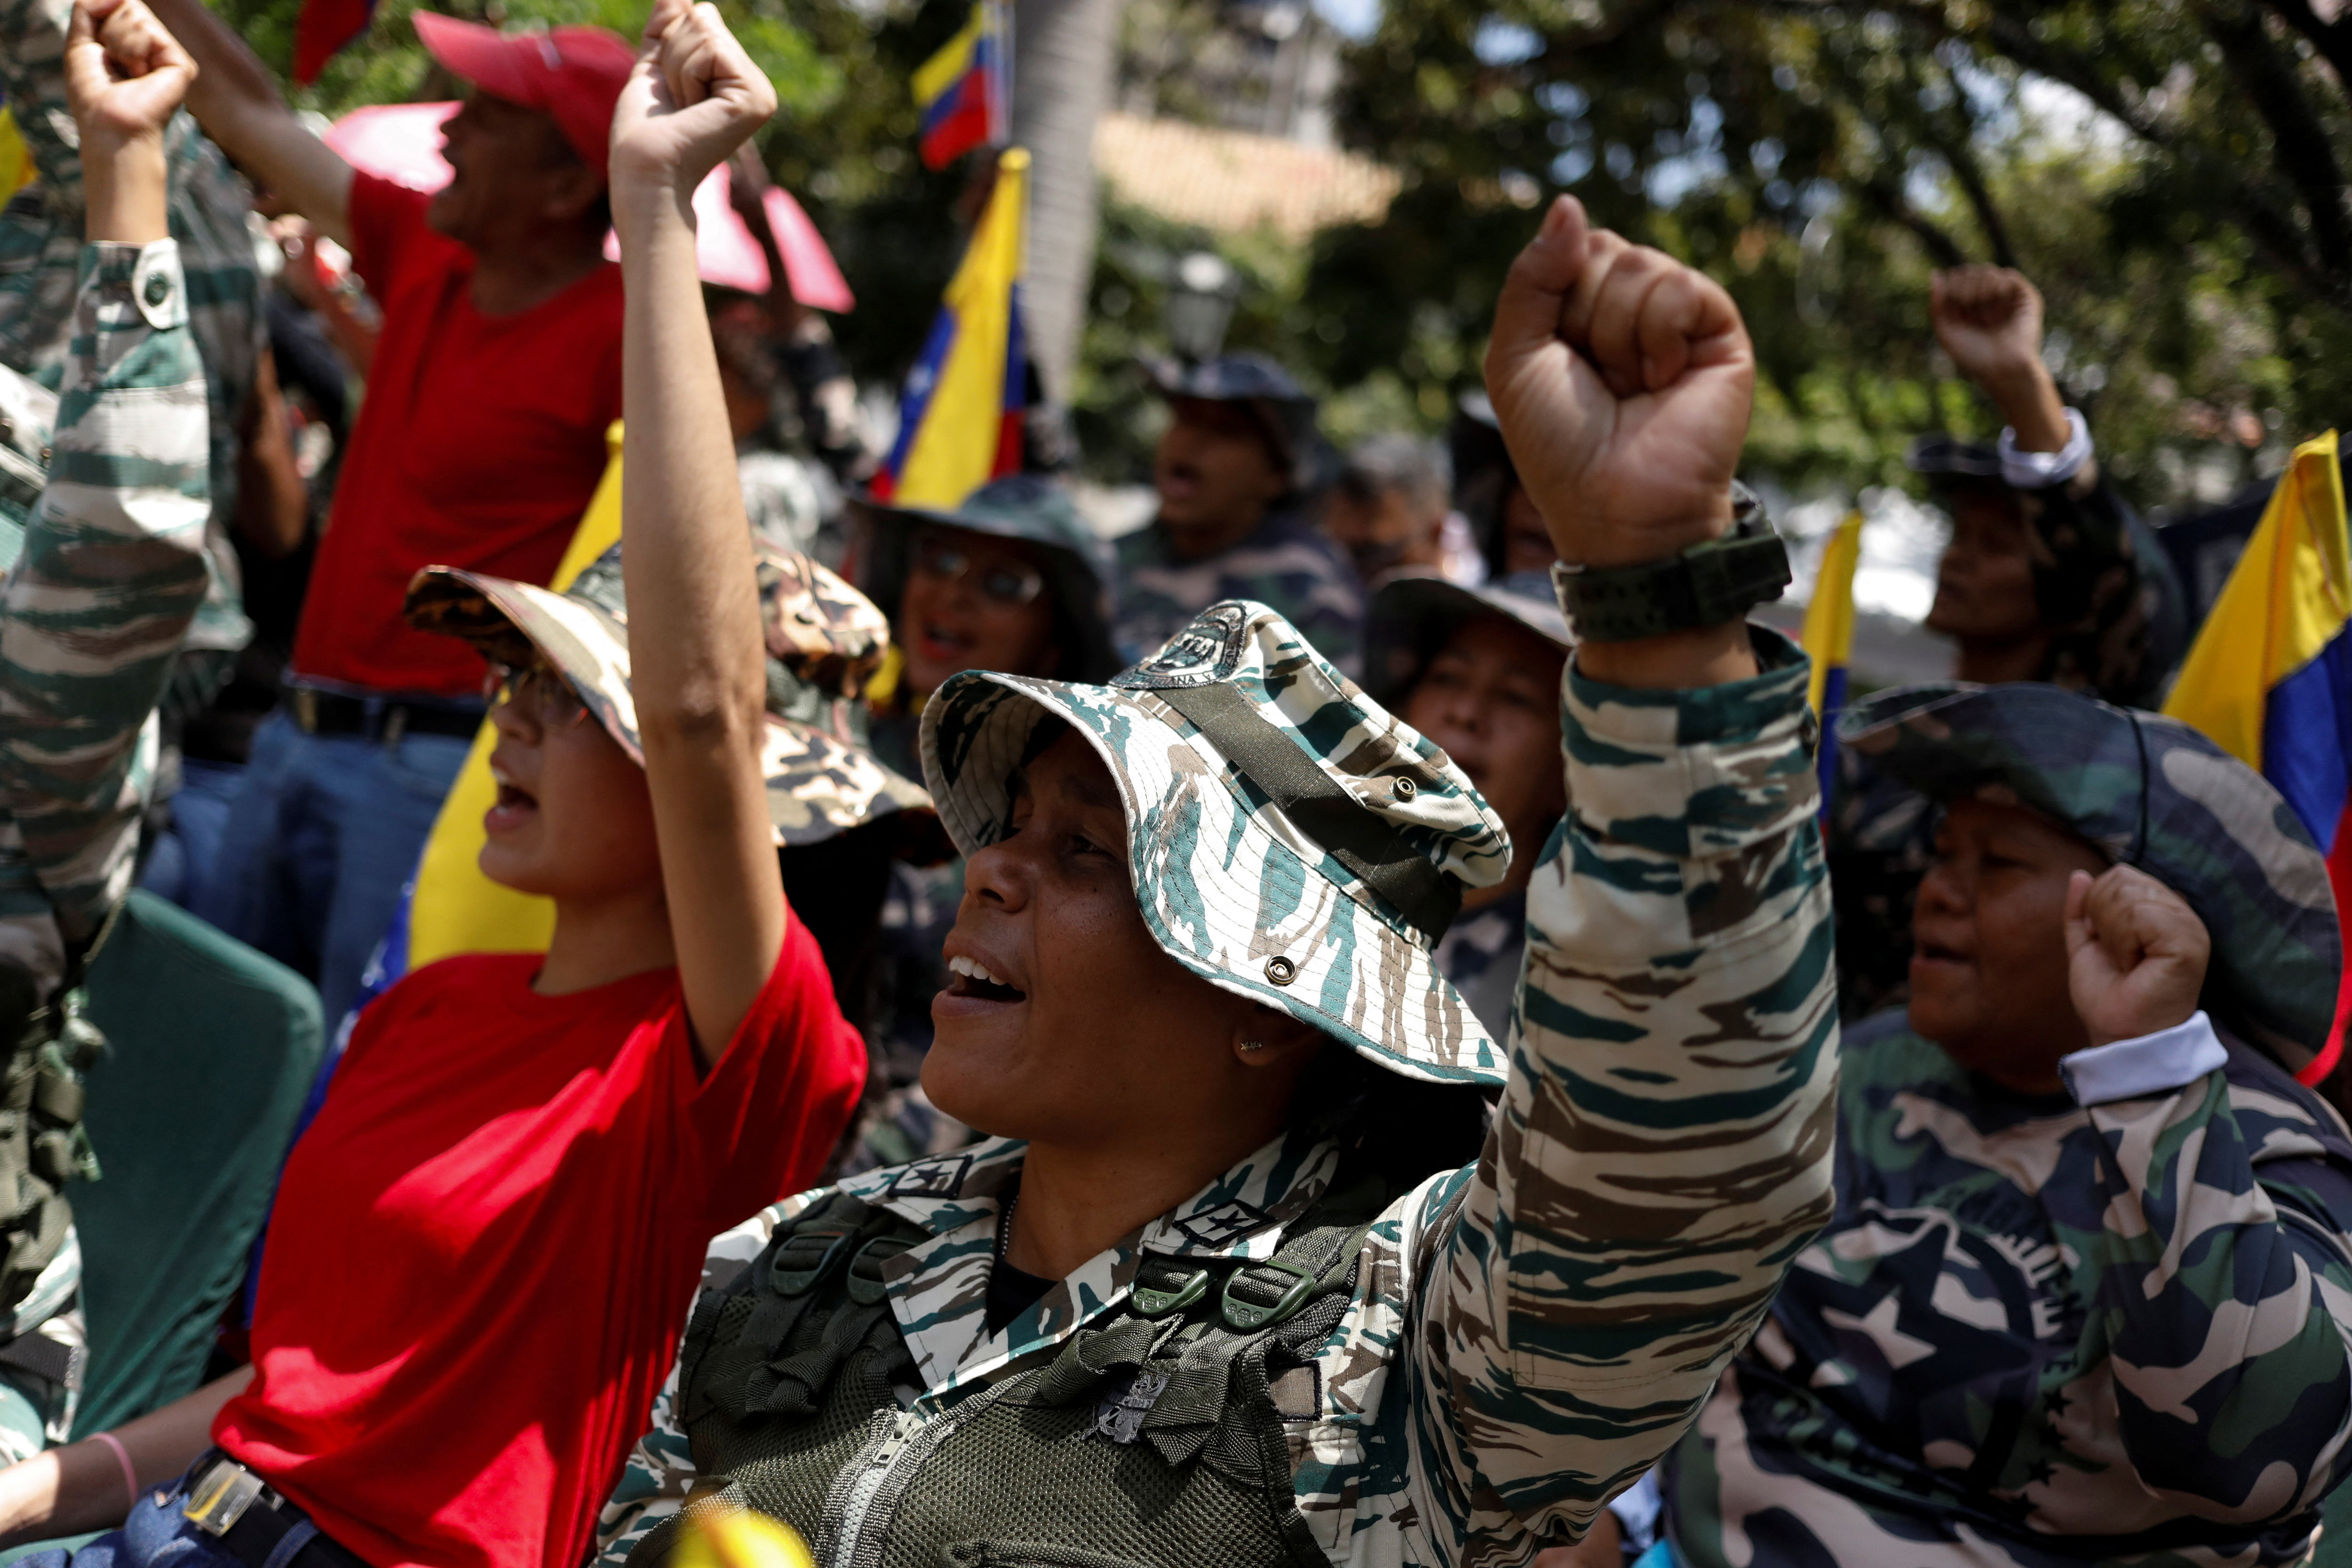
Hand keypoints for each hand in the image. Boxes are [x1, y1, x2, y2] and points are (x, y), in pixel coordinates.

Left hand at [64, 0, 194, 149]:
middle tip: (114, 65)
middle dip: (110, 30)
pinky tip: (140, 75)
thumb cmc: (93, 94)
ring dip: (119, 43)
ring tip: (127, 73)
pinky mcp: (182, 64)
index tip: (101, 54)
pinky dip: (133, 50)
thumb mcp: (80, 42)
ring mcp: (170, 55)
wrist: (108, 124)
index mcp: (136, 44)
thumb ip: (88, 9)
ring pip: (137, 15)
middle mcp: (157, 48)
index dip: (102, 21)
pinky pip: (149, 31)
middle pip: (129, 4)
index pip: (120, 4)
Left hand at [609, 0, 776, 200]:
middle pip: (706, 17)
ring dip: (677, 67)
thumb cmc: (645, 130)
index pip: (703, 17)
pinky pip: (710, 49)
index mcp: (737, 79)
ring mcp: (760, 92)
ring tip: (684, 108)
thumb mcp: (654, 67)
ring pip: (706, 30)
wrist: (646, 169)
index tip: (672, 92)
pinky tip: (693, 110)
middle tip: (676, 101)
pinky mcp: (756, 98)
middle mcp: (756, 85)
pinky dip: (686, 75)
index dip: (671, 44)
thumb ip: (668, 30)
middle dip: (674, 54)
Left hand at [1482, 195, 1751, 569]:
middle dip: (1586, 318)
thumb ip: (1530, 278)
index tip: (1562, 361)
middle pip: (1604, 249)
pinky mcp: (1719, 332)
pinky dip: (1658, 335)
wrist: (1614, 504)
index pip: (1570, 249)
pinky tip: (1663, 381)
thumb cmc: (1559, 446)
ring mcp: (1679, 318)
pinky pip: (1681, 287)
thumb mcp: (1514, 358)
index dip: (1555, 298)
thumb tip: (1568, 204)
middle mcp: (1634, 308)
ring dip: (1619, 335)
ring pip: (1640, 265)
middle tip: (1600, 381)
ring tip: (1633, 387)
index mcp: (1584, 310)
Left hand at [1930, 265, 2046, 390]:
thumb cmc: (1974, 356)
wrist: (2003, 367)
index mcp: (1969, 308)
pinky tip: (1996, 300)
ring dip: (1978, 286)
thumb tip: (1936, 274)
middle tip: (1966, 303)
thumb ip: (1937, 304)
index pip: (1955, 280)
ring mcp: (2005, 297)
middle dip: (1963, 284)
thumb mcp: (1946, 331)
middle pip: (1969, 272)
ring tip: (1981, 307)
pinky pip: (2006, 274)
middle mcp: (1987, 300)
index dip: (1951, 286)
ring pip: (1986, 270)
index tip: (1953, 303)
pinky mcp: (2024, 296)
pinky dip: (1996, 285)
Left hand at [2064, 865, 2210, 1048]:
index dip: (2099, 907)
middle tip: (2119, 957)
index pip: (2121, 875)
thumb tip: (2079, 876)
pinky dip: (2123, 943)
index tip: (2109, 945)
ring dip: (2113, 936)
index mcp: (2160, 909)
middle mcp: (2180, 912)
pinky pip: (2140, 915)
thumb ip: (2082, 911)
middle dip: (2103, 920)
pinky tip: (2134, 965)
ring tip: (2129, 963)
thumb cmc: (2109, 995)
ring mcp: (2189, 926)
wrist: (2119, 1032)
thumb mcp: (2086, 946)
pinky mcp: (2189, 941)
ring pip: (2129, 896)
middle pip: (2122, 880)